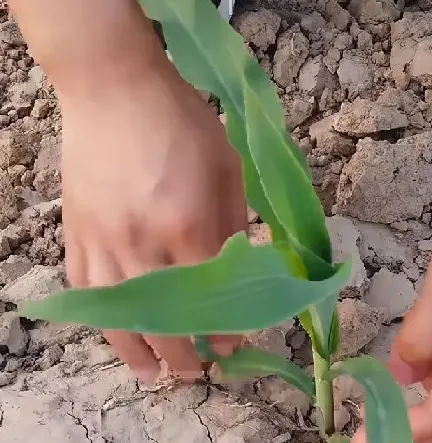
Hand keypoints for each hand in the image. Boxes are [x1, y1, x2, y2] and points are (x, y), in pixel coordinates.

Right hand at [59, 60, 246, 384]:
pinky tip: (116, 332)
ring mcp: (102, 241)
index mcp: (187, 225)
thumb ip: (234, 222)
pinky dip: (101, 319)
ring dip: (136, 353)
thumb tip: (241, 265)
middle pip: (163, 319)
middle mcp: (141, 243)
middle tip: (196, 373)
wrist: (115, 88)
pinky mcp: (76, 232)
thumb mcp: (226, 166)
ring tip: (153, 376)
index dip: (224, 330)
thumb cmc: (181, 121)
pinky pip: (85, 289)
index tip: (232, 348)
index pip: (210, 298)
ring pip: (116, 316)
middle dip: (182, 356)